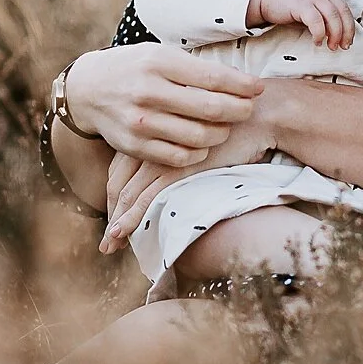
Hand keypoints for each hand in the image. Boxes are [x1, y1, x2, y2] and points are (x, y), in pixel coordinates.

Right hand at [57, 43, 262, 168]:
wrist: (87, 90)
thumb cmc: (135, 68)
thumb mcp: (160, 55)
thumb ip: (196, 69)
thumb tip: (243, 83)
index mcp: (158, 63)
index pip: (212, 78)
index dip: (242, 85)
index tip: (258, 88)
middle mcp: (148, 92)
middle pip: (210, 109)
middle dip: (239, 110)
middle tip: (249, 109)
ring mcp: (140, 122)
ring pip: (198, 137)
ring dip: (221, 133)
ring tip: (226, 126)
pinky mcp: (134, 146)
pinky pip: (179, 156)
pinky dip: (199, 152)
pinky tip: (204, 142)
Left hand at [100, 110, 277, 252]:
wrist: (255, 117)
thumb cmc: (231, 128)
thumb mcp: (198, 140)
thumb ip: (180, 154)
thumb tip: (174, 180)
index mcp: (151, 133)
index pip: (119, 171)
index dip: (114, 198)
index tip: (115, 219)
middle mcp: (148, 142)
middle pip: (117, 184)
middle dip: (112, 214)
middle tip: (108, 241)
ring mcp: (159, 156)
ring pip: (126, 195)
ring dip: (117, 222)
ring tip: (111, 246)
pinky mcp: (174, 168)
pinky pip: (146, 198)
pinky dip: (130, 218)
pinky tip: (121, 233)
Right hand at [247, 0, 354, 49]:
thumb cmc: (286, 2)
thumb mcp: (309, 3)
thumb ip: (322, 14)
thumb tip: (334, 34)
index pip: (344, 8)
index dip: (349, 27)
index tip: (348, 41)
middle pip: (341, 13)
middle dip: (345, 32)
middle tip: (343, 47)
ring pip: (332, 17)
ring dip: (334, 34)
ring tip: (330, 46)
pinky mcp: (300, 4)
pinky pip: (316, 21)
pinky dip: (319, 33)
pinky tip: (317, 41)